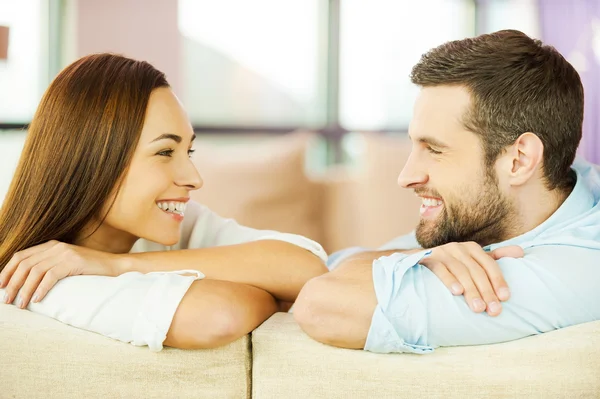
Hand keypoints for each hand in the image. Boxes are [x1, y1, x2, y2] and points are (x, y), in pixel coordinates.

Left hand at [0, 240, 120, 308]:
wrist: (115, 266)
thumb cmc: (91, 270)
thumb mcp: (66, 264)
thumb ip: (49, 266)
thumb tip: (27, 282)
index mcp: (51, 245)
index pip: (21, 256)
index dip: (7, 271)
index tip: (1, 286)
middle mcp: (55, 246)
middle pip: (24, 264)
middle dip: (12, 283)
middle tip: (7, 300)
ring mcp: (65, 253)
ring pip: (35, 271)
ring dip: (25, 289)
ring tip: (21, 304)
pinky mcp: (73, 261)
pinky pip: (50, 276)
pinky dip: (41, 289)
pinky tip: (37, 300)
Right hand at [420, 242, 523, 316]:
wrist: (419, 260)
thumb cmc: (452, 263)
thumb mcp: (473, 259)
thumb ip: (496, 256)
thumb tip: (521, 252)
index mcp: (473, 248)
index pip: (490, 264)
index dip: (498, 280)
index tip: (505, 298)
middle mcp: (459, 248)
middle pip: (476, 271)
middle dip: (486, 291)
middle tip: (493, 311)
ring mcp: (443, 252)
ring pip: (460, 271)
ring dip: (471, 290)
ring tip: (478, 308)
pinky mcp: (428, 258)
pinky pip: (440, 269)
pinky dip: (449, 279)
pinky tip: (456, 292)